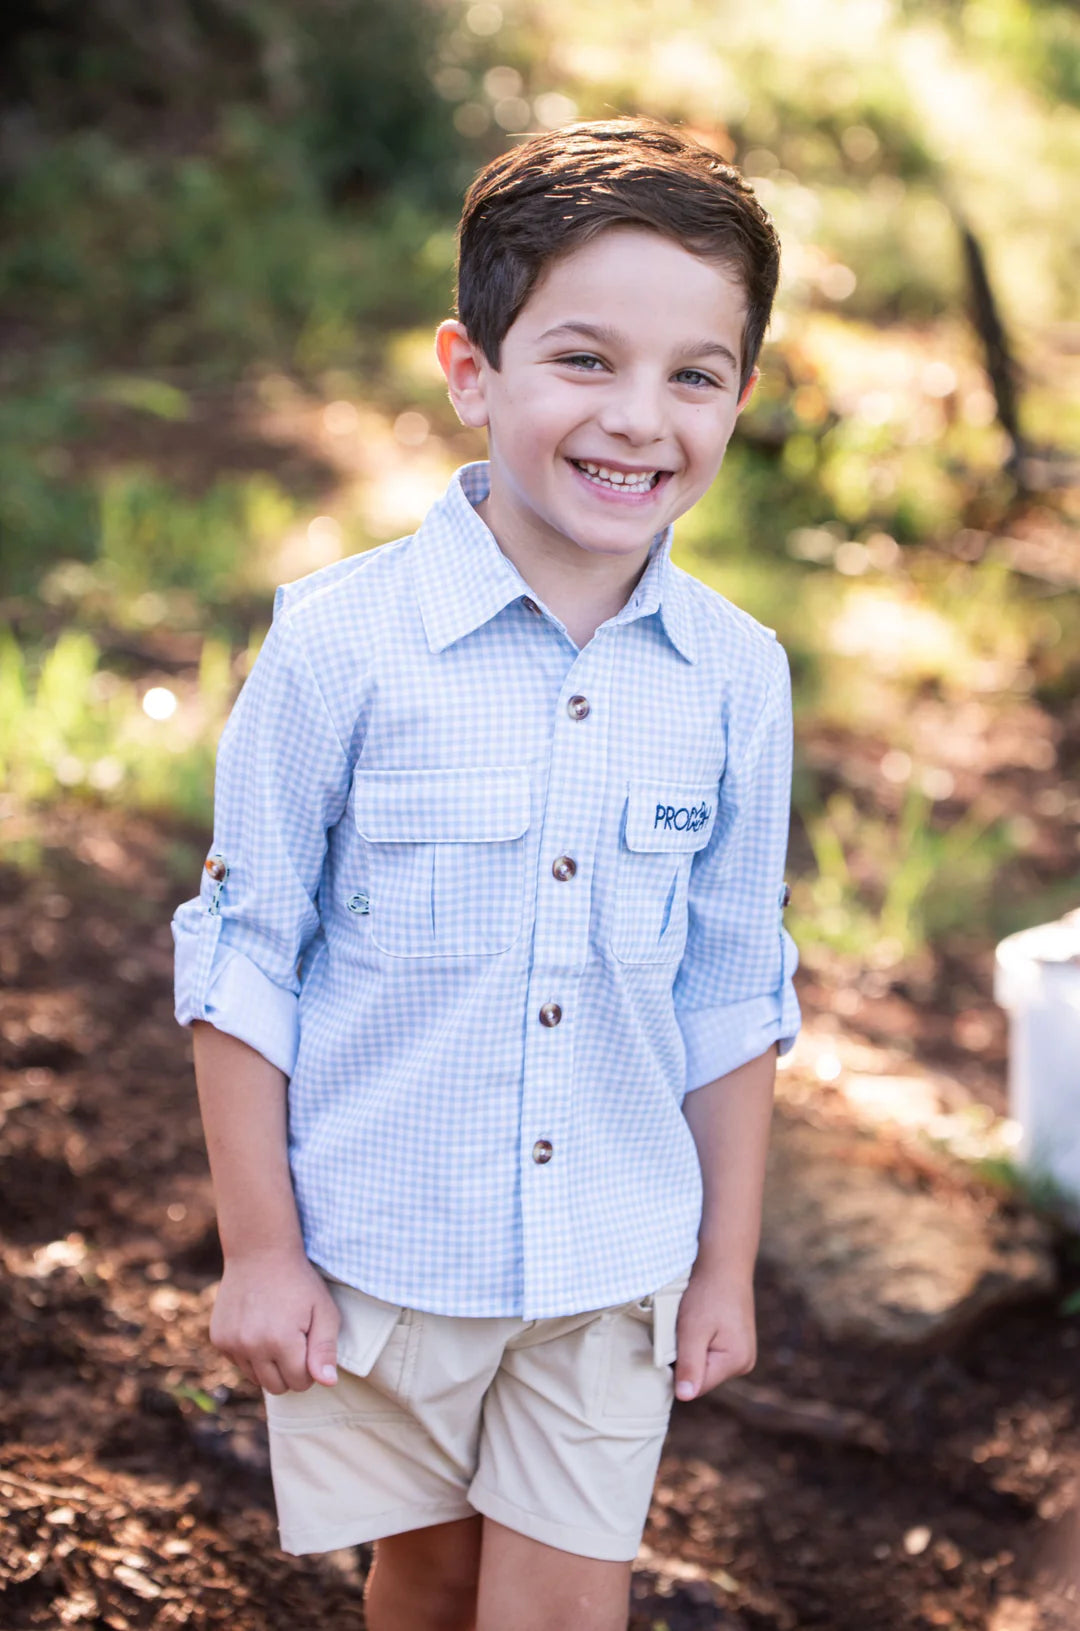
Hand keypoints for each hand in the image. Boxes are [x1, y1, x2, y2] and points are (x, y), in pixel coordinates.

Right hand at [209, 1248, 340, 1395]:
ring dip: (269, 1365)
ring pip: (256, 1378)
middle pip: (276, 1387)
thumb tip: (327, 1383)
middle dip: (290, 1371)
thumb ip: (326, 1349)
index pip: (300, 1383)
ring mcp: (231, 1343)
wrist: (259, 1252)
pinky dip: (251, 1354)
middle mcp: (251, 1346)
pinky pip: (239, 1363)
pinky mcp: (219, 1339)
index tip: (310, 1344)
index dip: (310, 1368)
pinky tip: (258, 1328)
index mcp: (280, 1341)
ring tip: (277, 1333)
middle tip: (296, 1341)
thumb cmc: (298, 1282)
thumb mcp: (323, 1310)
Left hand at [673, 1266, 756, 1401]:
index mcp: (736, 1362)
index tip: (670, 1345)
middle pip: (703, 1377)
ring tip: (691, 1324)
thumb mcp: (692, 1330)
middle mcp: (745, 1362)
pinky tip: (699, 1324)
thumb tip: (684, 1397)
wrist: (724, 1263)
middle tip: (681, 1331)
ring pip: (706, 1365)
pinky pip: (712, 1353)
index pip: (697, 1385)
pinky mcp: (737, 1343)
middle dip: (686, 1360)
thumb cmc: (708, 1293)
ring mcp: (743, 1352)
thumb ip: (689, 1364)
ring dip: (692, 1350)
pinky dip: (700, 1342)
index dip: (678, 1371)